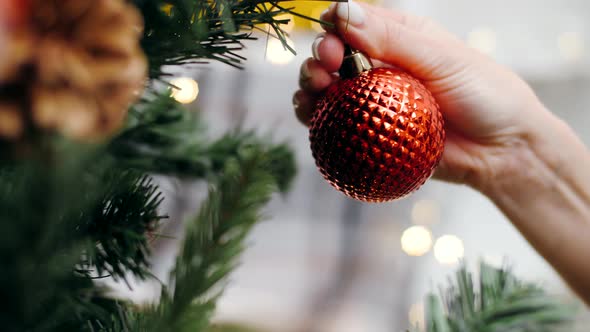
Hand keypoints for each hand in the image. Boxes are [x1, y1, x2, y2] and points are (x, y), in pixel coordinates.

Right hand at [293, 1, 553, 191]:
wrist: (504, 150)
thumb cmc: (485, 94)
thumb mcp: (442, 58)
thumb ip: (391, 38)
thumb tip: (343, 11)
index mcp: (398, 38)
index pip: (353, 23)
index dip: (333, 28)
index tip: (331, 41)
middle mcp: (380, 67)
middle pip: (332, 57)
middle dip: (318, 59)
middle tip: (324, 69)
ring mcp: (373, 102)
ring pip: (327, 91)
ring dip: (311, 88)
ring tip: (313, 94)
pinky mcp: (371, 135)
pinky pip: (335, 126)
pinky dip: (317, 120)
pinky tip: (310, 117)